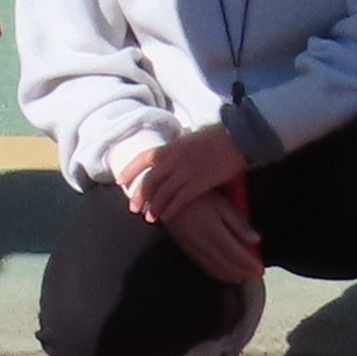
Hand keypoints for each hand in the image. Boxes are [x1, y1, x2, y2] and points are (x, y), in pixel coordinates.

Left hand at [124, 123, 251, 221]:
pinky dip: (171, 210)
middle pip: (150, 180)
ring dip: (154, 207)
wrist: (236, 137)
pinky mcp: (200, 182)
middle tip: (134, 208)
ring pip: (163, 193)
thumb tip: (168, 157)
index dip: (130, 170)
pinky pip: (180, 199)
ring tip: (149, 217)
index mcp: (171, 147)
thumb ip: (176, 150)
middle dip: (140, 196)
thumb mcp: (190, 139)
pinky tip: (167, 218)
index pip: (143, 158)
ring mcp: (186, 171)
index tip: (120, 181)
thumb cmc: (216, 137)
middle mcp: (174, 159)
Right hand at [163, 185, 266, 285]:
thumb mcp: (223, 203)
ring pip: (212, 267)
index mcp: (214, 230)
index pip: (235, 253)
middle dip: (242, 272)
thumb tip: (256, 240)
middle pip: (225, 263)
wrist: (167, 194)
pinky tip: (221, 273)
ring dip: (229, 275)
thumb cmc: (199, 194)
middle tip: (255, 276)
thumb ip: (238, 223)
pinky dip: (214, 272)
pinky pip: (201, 264)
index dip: (249, 264)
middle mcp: (202, 241)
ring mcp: (191, 246)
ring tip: (241, 278)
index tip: (260, 270)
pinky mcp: (184, 246)